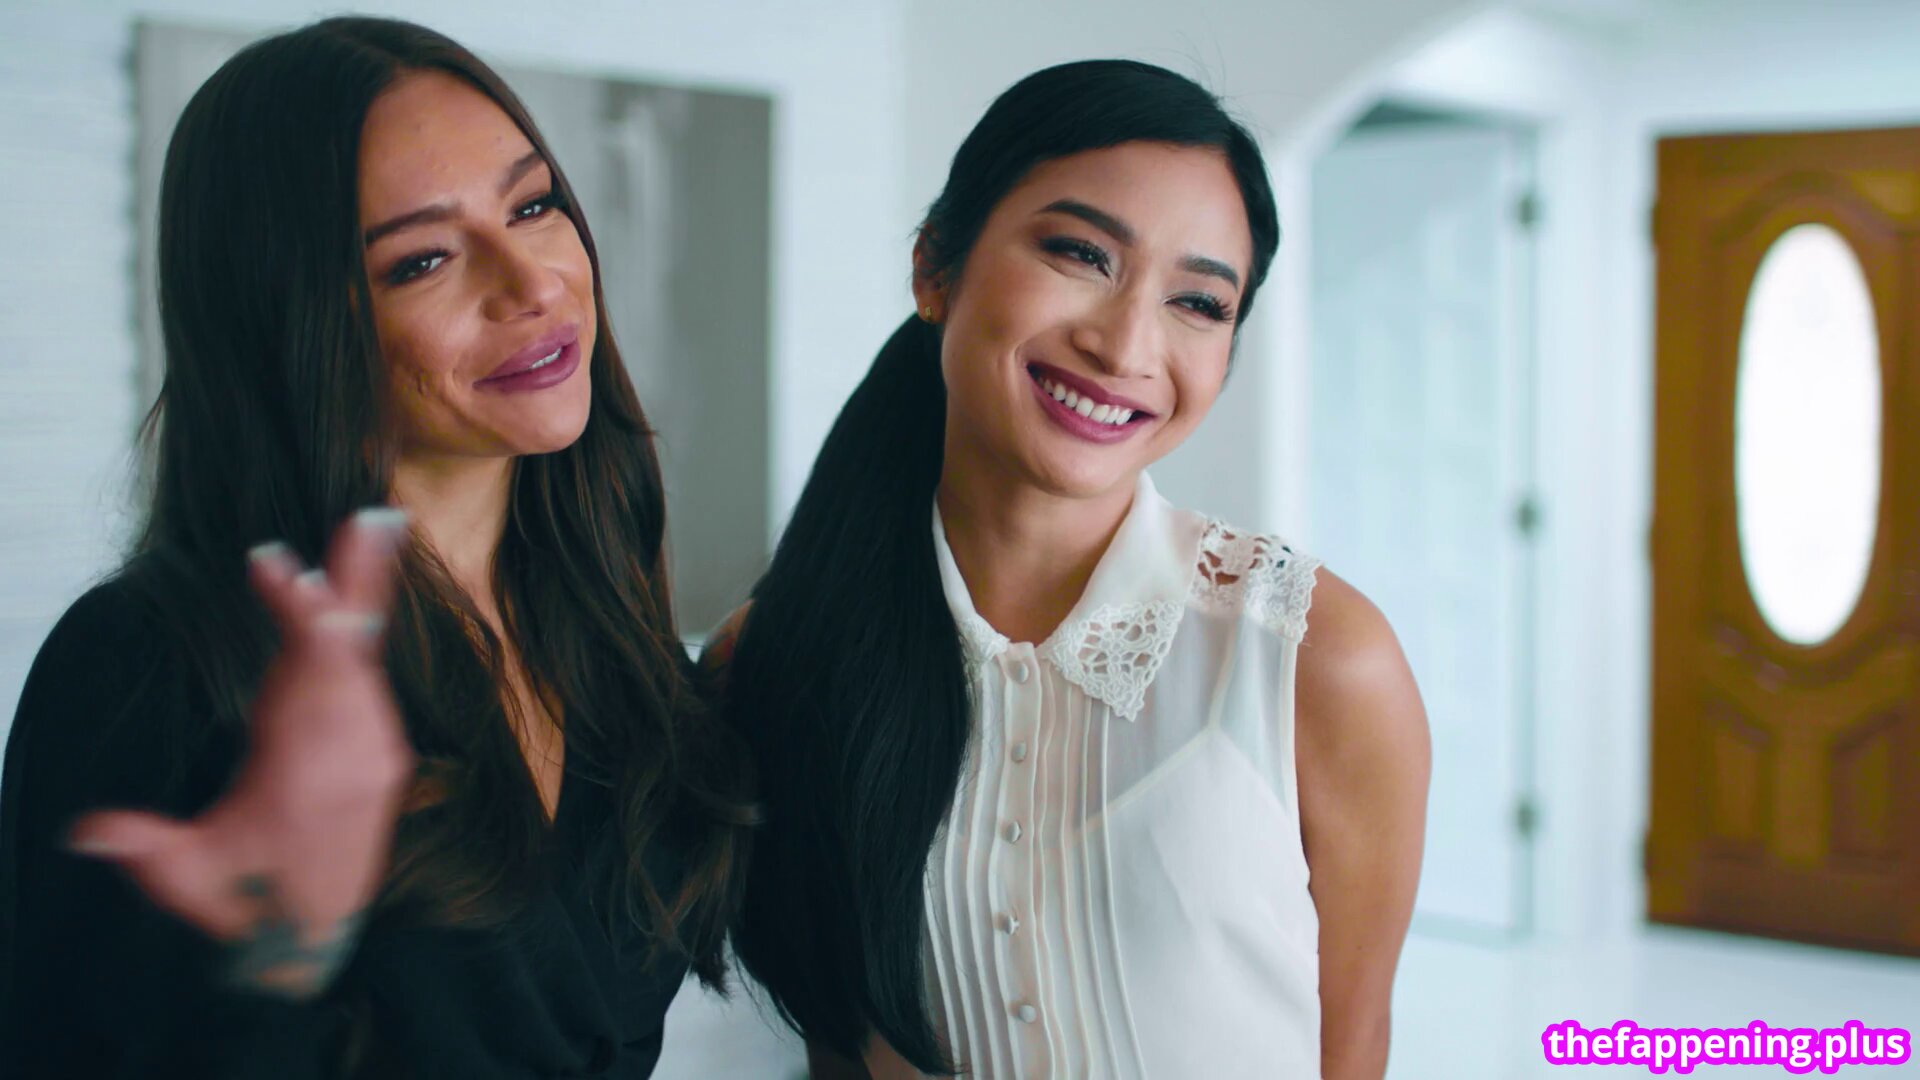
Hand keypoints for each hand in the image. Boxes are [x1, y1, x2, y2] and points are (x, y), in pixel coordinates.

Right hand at [70, 507, 414, 995]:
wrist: (309, 935)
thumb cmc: (239, 898)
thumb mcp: (188, 879)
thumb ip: (145, 849)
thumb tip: (87, 832)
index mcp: (305, 772)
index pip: (304, 681)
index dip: (298, 621)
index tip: (278, 567)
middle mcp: (351, 753)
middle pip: (347, 653)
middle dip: (345, 586)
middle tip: (365, 518)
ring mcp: (373, 748)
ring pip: (365, 656)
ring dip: (366, 591)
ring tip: (376, 526)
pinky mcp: (380, 747)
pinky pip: (372, 673)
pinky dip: (366, 625)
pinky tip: (367, 583)